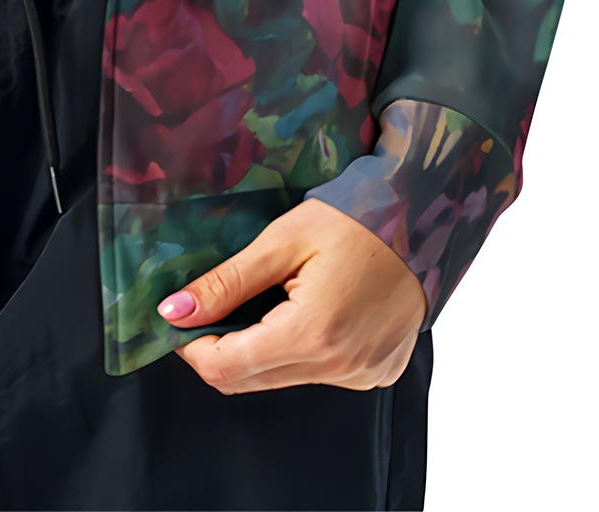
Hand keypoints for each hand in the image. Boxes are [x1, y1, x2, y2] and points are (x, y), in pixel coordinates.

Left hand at [157, 198, 426, 392]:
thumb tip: (175, 311)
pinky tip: (307, 308)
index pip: (226, 369)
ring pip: (282, 378)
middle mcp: (339, 367)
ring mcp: (361, 375)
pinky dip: (297, 349)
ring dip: (259, 348)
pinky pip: (318, 374)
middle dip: (219, 347)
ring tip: (267, 296)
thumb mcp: (282, 240)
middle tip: (214, 303)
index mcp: (312, 334)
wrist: (424, 218)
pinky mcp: (376, 372)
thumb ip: (227, 282)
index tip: (181, 316)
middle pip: (250, 380)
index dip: (192, 346)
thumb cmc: (354, 219)